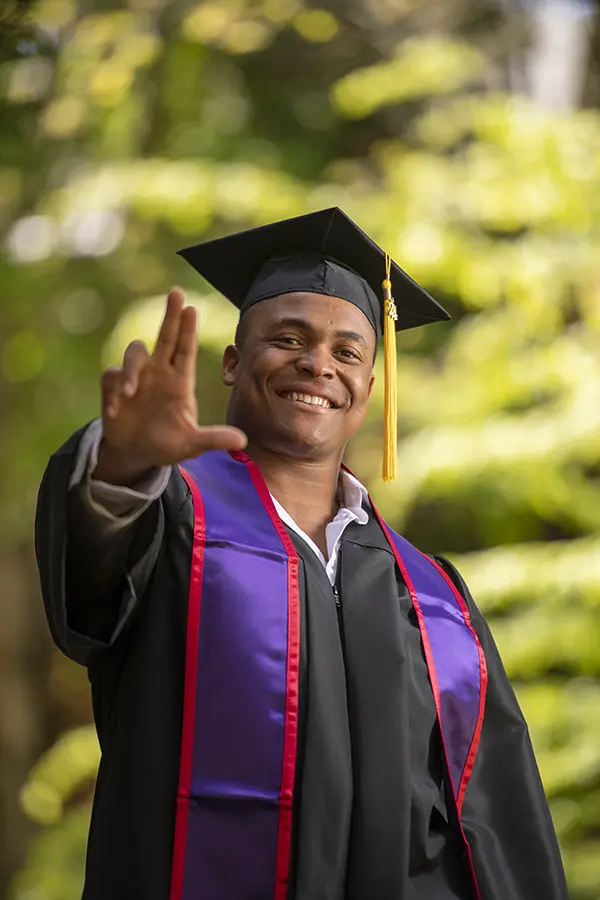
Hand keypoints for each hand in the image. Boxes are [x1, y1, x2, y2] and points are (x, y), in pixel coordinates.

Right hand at [94, 288, 246, 484]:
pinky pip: (111, 376)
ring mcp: (136, 377)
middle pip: (165, 336)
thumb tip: (242, 440)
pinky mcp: (114, 387)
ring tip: (129, 392)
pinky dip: (113, 389)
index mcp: (179, 382)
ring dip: (130, 367)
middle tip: (177, 292)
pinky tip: (115, 409)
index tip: (191, 309)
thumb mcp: (191, 445)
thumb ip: (212, 439)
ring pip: (134, 351)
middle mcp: (159, 372)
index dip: (188, 330)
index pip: (186, 350)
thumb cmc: (167, 444)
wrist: (136, 454)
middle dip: (170, 315)